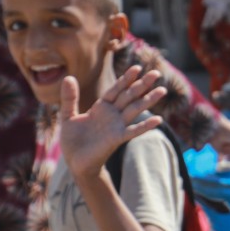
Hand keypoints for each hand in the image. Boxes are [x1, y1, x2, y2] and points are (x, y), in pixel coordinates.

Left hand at [58, 65, 167, 179]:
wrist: (75, 162)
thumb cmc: (73, 140)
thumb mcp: (67, 116)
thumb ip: (69, 98)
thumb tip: (68, 77)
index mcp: (101, 107)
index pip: (116, 90)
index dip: (126, 79)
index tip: (137, 68)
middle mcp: (112, 114)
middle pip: (129, 96)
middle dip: (142, 85)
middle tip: (156, 74)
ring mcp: (116, 126)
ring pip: (135, 109)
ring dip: (148, 100)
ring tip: (162, 90)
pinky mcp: (117, 138)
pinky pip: (134, 131)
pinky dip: (145, 125)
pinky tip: (158, 120)